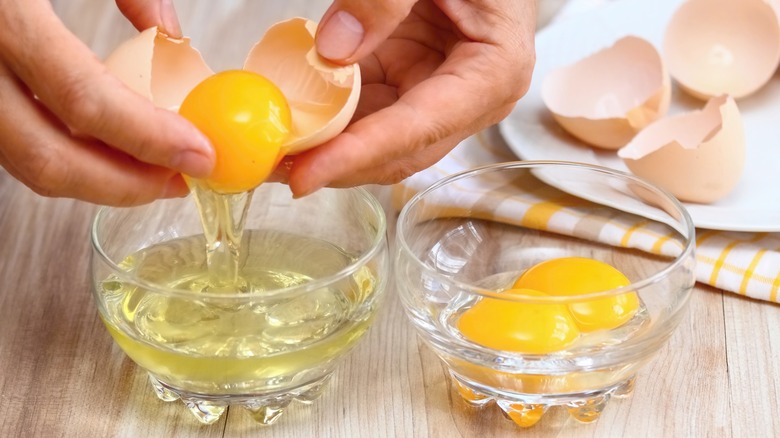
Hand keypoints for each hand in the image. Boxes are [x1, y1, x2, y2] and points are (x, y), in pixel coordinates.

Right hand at [0, 0, 213, 205]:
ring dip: (95, 179)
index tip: (200, 154)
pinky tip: (102, 148)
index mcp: (2, 13)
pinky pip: (9, 142)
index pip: (84, 99)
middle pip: (47, 158)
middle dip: (126, 185)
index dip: (149, 139)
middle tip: (178, 181)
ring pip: (23, 163)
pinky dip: (62, 154)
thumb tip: (170, 36)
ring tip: (151, 170)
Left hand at [284, 0, 536, 196]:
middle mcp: (467, 102)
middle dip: (333, 164)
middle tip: (270, 166)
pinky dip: (327, 119)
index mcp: (492, 75)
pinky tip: (291, 120)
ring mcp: (435, 98)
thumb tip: (332, 51)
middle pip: (397, 152)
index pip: (418, 128)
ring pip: (375, 142)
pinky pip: (364, 113)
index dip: (359, 155)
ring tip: (269, 151)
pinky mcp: (408, 86)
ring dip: (324, 148)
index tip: (305, 176)